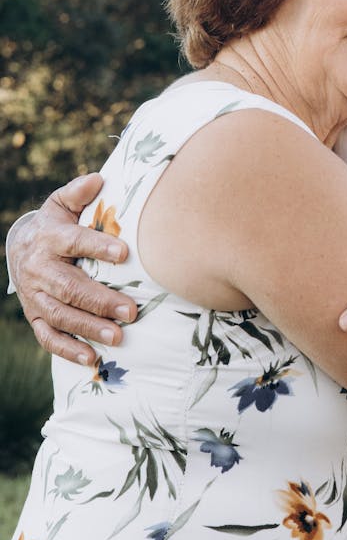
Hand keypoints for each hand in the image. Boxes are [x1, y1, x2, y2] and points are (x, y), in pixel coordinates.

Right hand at [10, 174, 135, 364]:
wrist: (21, 248)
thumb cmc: (56, 224)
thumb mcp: (62, 204)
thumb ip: (78, 193)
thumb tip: (98, 179)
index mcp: (49, 238)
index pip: (73, 241)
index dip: (97, 247)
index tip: (124, 253)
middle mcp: (40, 269)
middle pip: (69, 287)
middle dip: (100, 300)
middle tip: (131, 311)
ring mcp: (35, 296)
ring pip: (61, 314)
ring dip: (89, 328)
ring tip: (118, 337)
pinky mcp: (35, 316)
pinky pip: (48, 337)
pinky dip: (68, 350)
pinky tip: (92, 359)